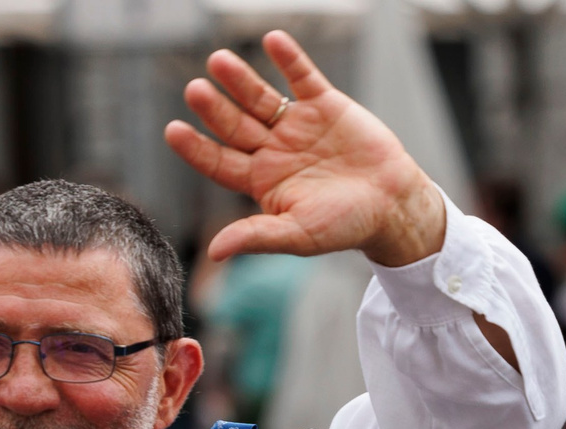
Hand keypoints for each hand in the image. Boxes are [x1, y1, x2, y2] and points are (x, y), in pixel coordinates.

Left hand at [165, 31, 441, 268]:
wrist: (391, 204)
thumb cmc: (343, 226)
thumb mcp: (298, 235)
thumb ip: (257, 236)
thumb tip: (214, 252)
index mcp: (260, 180)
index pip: (218, 161)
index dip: (197, 147)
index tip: (174, 130)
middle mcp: (271, 149)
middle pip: (234, 125)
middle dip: (214, 109)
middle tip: (194, 90)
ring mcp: (296, 125)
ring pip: (261, 98)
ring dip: (241, 80)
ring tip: (219, 61)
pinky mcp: (325, 104)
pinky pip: (303, 76)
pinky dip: (289, 59)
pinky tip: (273, 40)